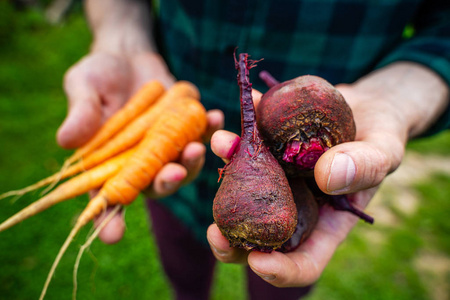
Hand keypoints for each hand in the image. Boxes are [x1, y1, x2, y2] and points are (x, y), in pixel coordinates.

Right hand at [59, 50, 223, 243]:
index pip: (106, 197)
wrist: (129, 56)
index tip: (113, 235)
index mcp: (109, 163)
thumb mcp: (85, 87)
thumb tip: (66, 140)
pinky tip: (214, 117)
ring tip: (197, 146)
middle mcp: (142, 162)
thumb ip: (82, 113)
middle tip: (173, 173)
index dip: (108, 219)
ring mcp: (168, 148)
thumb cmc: (99, 76)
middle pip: (155, 185)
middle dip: (166, 183)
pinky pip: (203, 135)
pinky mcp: (189, 129)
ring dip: (192, 162)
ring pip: (184, 167)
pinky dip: (209, 130)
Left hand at [207, 62, 448, 286]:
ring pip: (244, 189)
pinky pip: (249, 145)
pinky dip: (242, 127)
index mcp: (325, 221)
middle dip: (232, 240)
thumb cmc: (380, 138)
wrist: (365, 108)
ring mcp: (277, 178)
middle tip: (214, 231)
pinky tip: (249, 102)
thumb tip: (327, 177)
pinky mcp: (268, 150)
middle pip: (259, 237)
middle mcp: (294, 204)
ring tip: (222, 142)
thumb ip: (366, 166)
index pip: (303, 261)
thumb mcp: (384, 151)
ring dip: (227, 169)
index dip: (280, 271)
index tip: (259, 261)